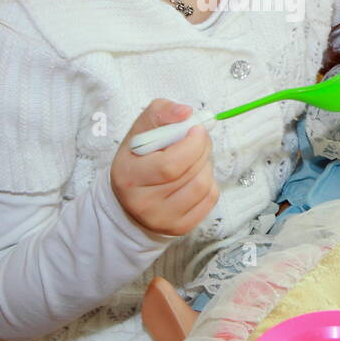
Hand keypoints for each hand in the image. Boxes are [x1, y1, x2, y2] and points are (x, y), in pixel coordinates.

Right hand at [111, 100, 219, 236]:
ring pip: (203, 186)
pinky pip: (210, 200)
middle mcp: (143, 203)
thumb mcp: (141, 130)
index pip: (170, 164)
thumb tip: (186, 113)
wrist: (130, 198)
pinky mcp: (180, 228)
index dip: (192, 144)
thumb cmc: (138, 159)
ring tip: (195, 158)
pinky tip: (196, 176)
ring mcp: (162, 219)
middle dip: (202, 149)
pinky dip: (210, 182)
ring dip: (206, 165)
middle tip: (198, 139)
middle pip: (191, 174)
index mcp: (129, 177)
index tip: (197, 129)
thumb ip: (161, 112)